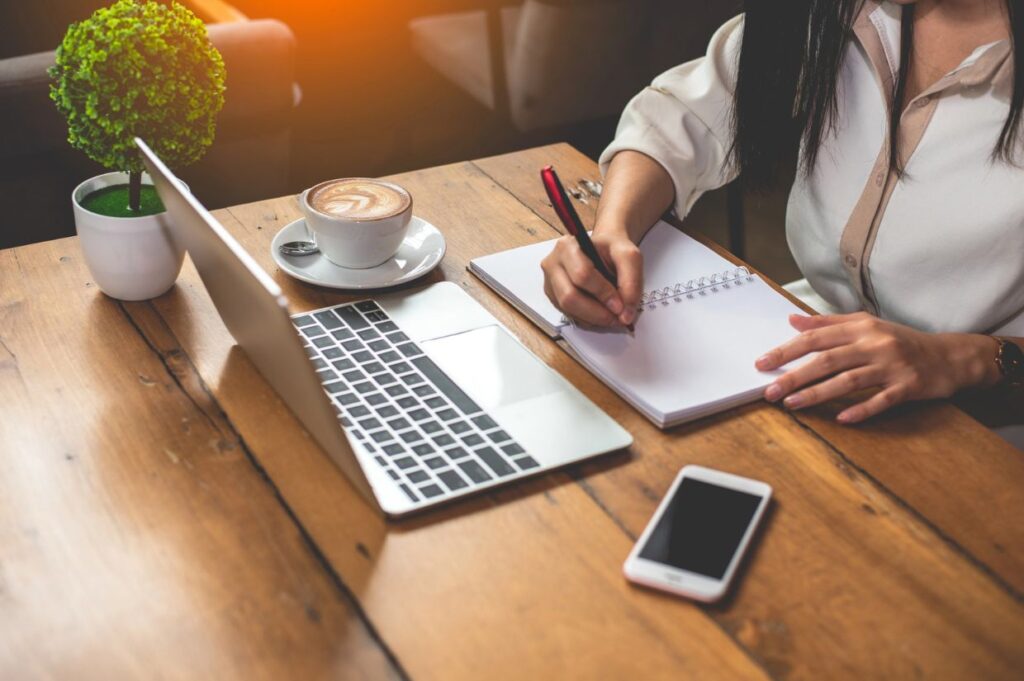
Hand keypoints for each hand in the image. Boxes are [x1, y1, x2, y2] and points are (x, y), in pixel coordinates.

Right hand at [541, 231, 642, 326]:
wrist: (603, 250)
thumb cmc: (612, 249)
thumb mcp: (629, 256)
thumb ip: (631, 281)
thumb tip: (626, 313)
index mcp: (568, 247)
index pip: (582, 275)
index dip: (603, 294)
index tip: (621, 305)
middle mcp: (553, 264)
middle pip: (569, 297)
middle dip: (597, 313)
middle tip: (617, 317)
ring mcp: (551, 282)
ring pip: (568, 310)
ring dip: (594, 319)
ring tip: (613, 316)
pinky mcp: (554, 297)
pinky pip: (569, 315)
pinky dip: (589, 320)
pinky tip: (601, 313)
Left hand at [755, 312, 1000, 423]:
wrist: (949, 355)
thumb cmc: (900, 341)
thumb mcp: (865, 325)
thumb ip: (828, 324)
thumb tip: (793, 320)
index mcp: (860, 327)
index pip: (815, 338)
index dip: (786, 350)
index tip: (761, 363)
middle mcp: (874, 344)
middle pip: (827, 359)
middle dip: (794, 375)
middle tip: (769, 391)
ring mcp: (892, 365)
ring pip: (849, 380)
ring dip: (817, 393)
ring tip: (791, 404)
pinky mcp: (908, 386)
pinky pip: (882, 400)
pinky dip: (862, 409)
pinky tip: (841, 418)